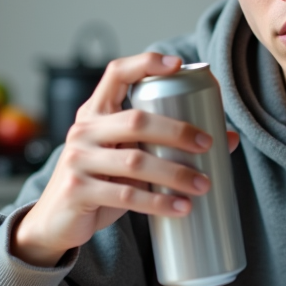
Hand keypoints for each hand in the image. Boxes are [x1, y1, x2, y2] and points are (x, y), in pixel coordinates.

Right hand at [13, 53, 238, 266]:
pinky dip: (159, 202)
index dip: (146, 63)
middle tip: (209, 144)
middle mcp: (83, 130)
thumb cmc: (101, 183)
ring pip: (136, 161)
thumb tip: (230, 139)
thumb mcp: (128, 158)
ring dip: (176, 173)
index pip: (116, 73)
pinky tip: (181, 208)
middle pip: (136, 120)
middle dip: (178, 131)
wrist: (56, 222)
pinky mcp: (78, 190)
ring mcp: (77, 160)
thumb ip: (164, 146)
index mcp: (95, 113)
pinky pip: (126, 194)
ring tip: (204, 184)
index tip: (179, 64)